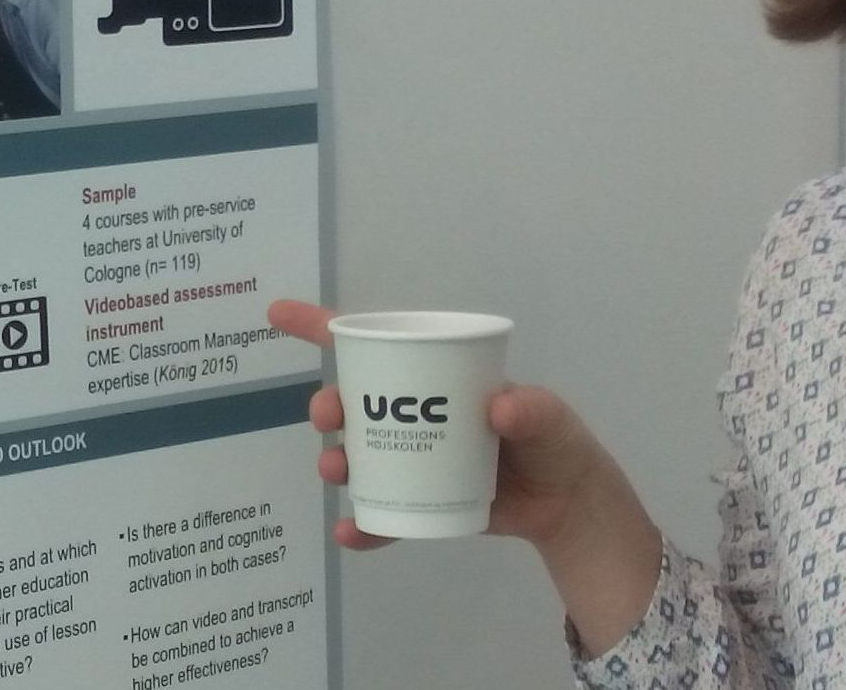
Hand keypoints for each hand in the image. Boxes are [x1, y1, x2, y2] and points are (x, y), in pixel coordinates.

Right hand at [266, 300, 617, 552]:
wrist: (567, 504)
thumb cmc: (554, 443)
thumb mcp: (550, 418)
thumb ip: (533, 410)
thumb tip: (501, 408)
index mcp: (436, 379)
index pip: (378, 344)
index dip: (323, 326)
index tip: (278, 312)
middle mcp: (415, 415)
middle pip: (356, 402)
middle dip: (330, 403)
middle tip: (328, 415)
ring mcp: (414, 460)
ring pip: (359, 454)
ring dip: (337, 459)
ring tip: (336, 469)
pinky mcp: (420, 503)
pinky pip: (383, 514)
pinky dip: (364, 524)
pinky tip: (350, 532)